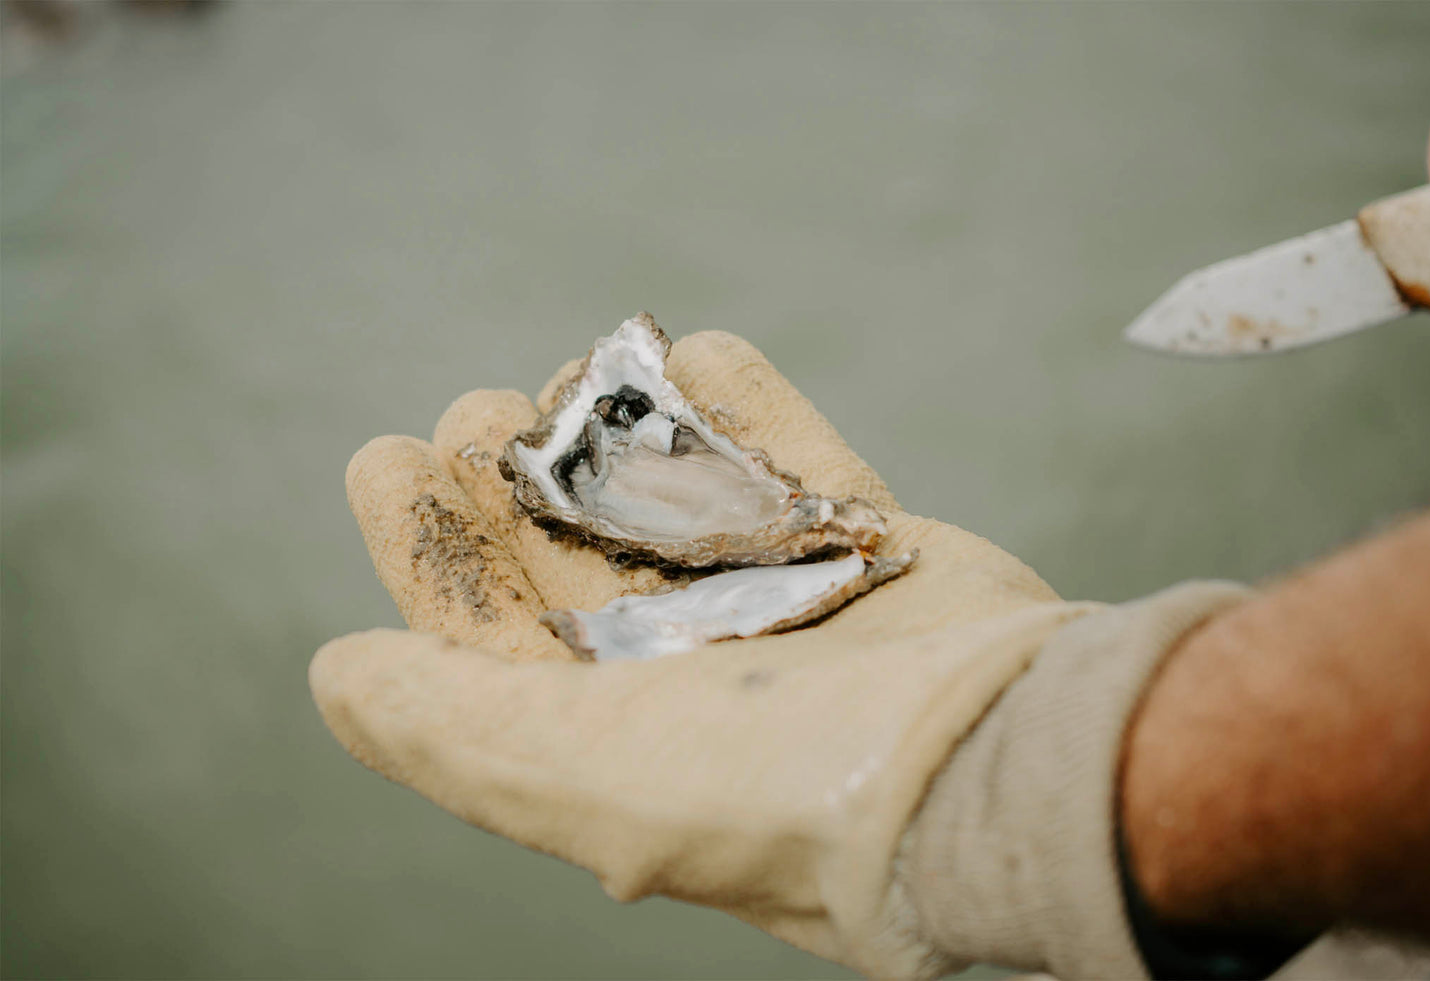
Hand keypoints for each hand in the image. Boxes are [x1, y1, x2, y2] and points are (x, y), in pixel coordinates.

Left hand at [310, 330, 1090, 976]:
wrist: (1005, 763)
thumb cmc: (784, 790)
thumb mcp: (583, 779)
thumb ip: (452, 732)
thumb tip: (337, 674)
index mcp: (615, 738)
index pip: (489, 636)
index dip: (424, 545)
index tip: (382, 456)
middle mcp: (695, 678)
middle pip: (578, 557)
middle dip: (516, 473)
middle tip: (482, 410)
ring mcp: (790, 610)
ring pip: (680, 503)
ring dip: (620, 431)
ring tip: (576, 370)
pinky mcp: (873, 551)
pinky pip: (795, 458)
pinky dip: (745, 403)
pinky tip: (695, 348)